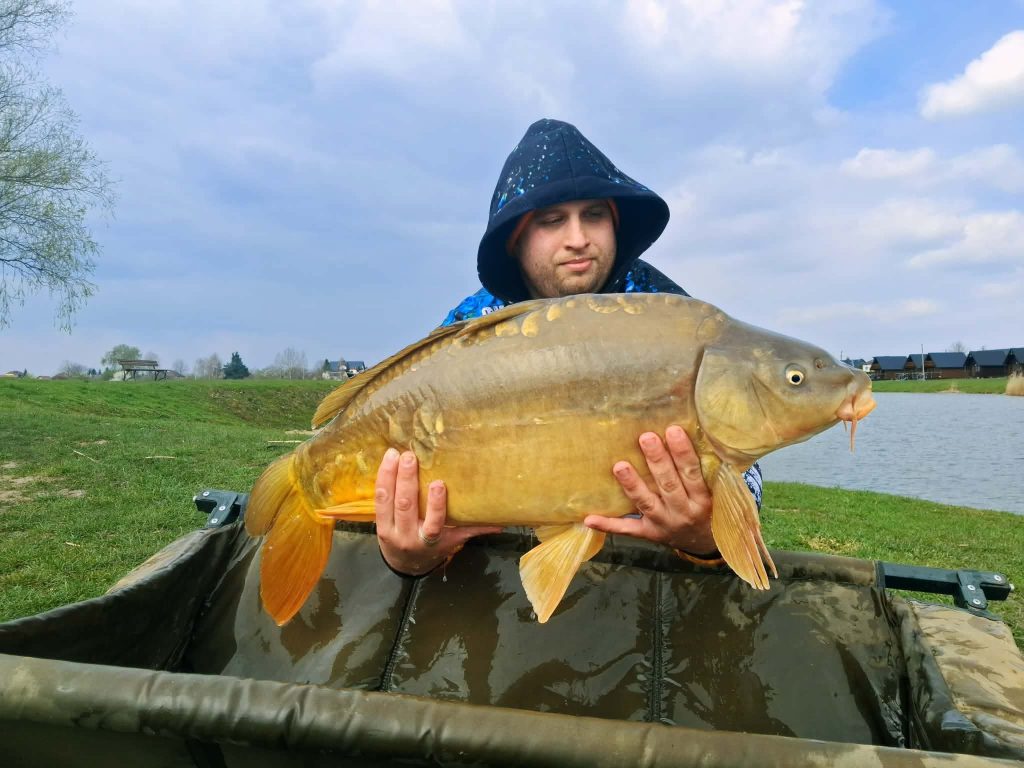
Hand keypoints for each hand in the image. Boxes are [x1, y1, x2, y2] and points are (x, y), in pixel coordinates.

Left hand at [375, 448, 501, 575]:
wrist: (404, 565)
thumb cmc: (433, 549)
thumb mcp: (453, 542)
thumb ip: (474, 530)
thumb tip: (502, 523)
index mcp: (430, 541)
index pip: (434, 523)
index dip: (435, 504)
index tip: (438, 483)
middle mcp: (408, 535)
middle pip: (406, 507)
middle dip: (407, 480)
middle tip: (410, 457)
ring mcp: (390, 530)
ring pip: (387, 501)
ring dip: (390, 475)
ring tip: (394, 454)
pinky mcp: (377, 523)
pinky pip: (377, 500)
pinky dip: (381, 479)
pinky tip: (385, 462)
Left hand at [584, 425, 716, 554]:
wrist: (703, 543)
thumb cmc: (707, 508)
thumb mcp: (714, 492)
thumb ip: (701, 470)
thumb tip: (683, 431)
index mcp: (702, 500)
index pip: (692, 473)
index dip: (682, 453)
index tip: (672, 430)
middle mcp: (683, 512)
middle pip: (668, 485)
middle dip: (657, 461)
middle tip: (646, 438)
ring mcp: (664, 524)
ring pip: (646, 503)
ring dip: (632, 485)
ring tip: (619, 466)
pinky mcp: (648, 533)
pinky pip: (627, 529)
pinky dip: (608, 525)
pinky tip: (589, 519)